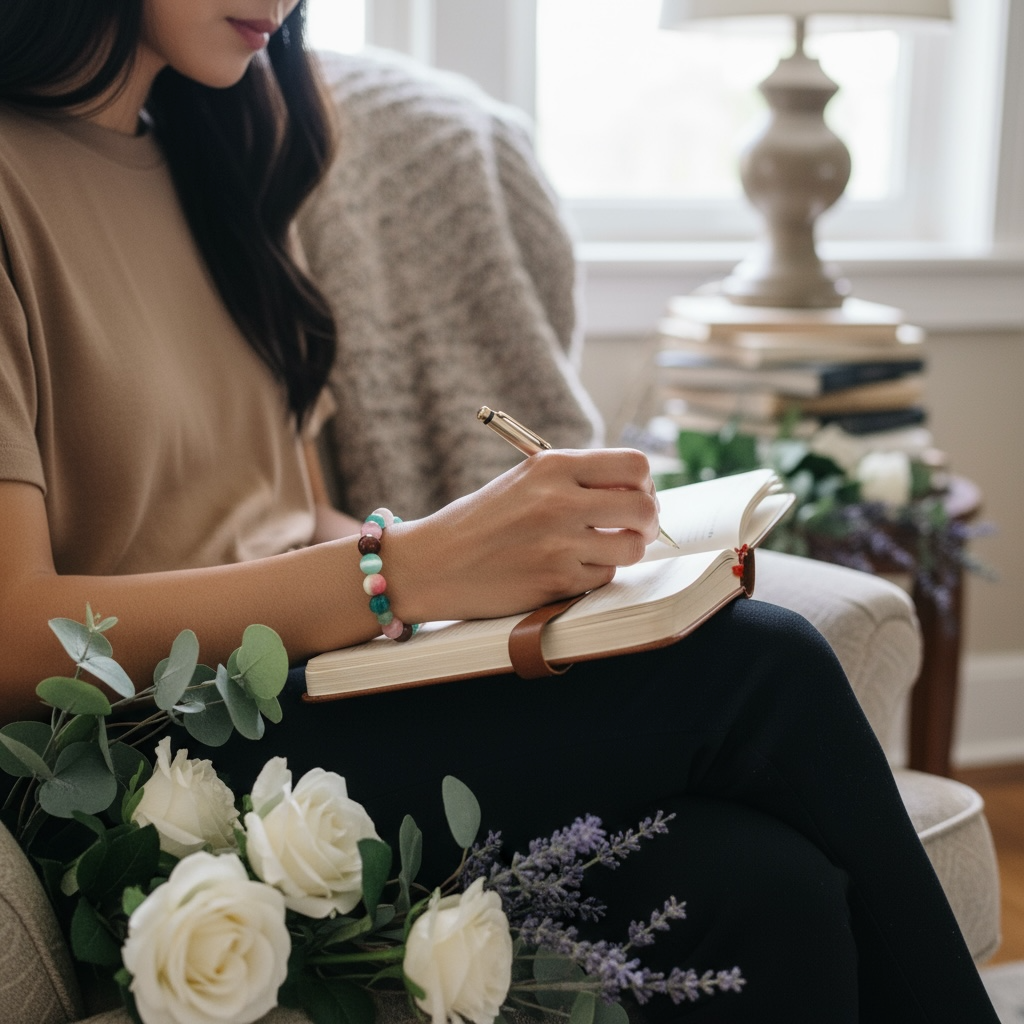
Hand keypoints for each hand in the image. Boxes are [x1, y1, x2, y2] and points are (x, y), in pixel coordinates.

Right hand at [385, 449, 659, 622]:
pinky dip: (594, 574)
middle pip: (644, 506)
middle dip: (648, 521)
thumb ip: (577, 480)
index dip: (645, 483)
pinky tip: (569, 568)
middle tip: (634, 528)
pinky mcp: (556, 581)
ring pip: (632, 547)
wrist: (433, 562)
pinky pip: (604, 576)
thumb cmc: (482, 520)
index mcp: (552, 466)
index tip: (636, 495)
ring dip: (624, 551)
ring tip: (602, 549)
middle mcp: (559, 501)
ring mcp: (559, 543)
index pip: (634, 465)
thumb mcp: (526, 480)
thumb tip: (638, 491)